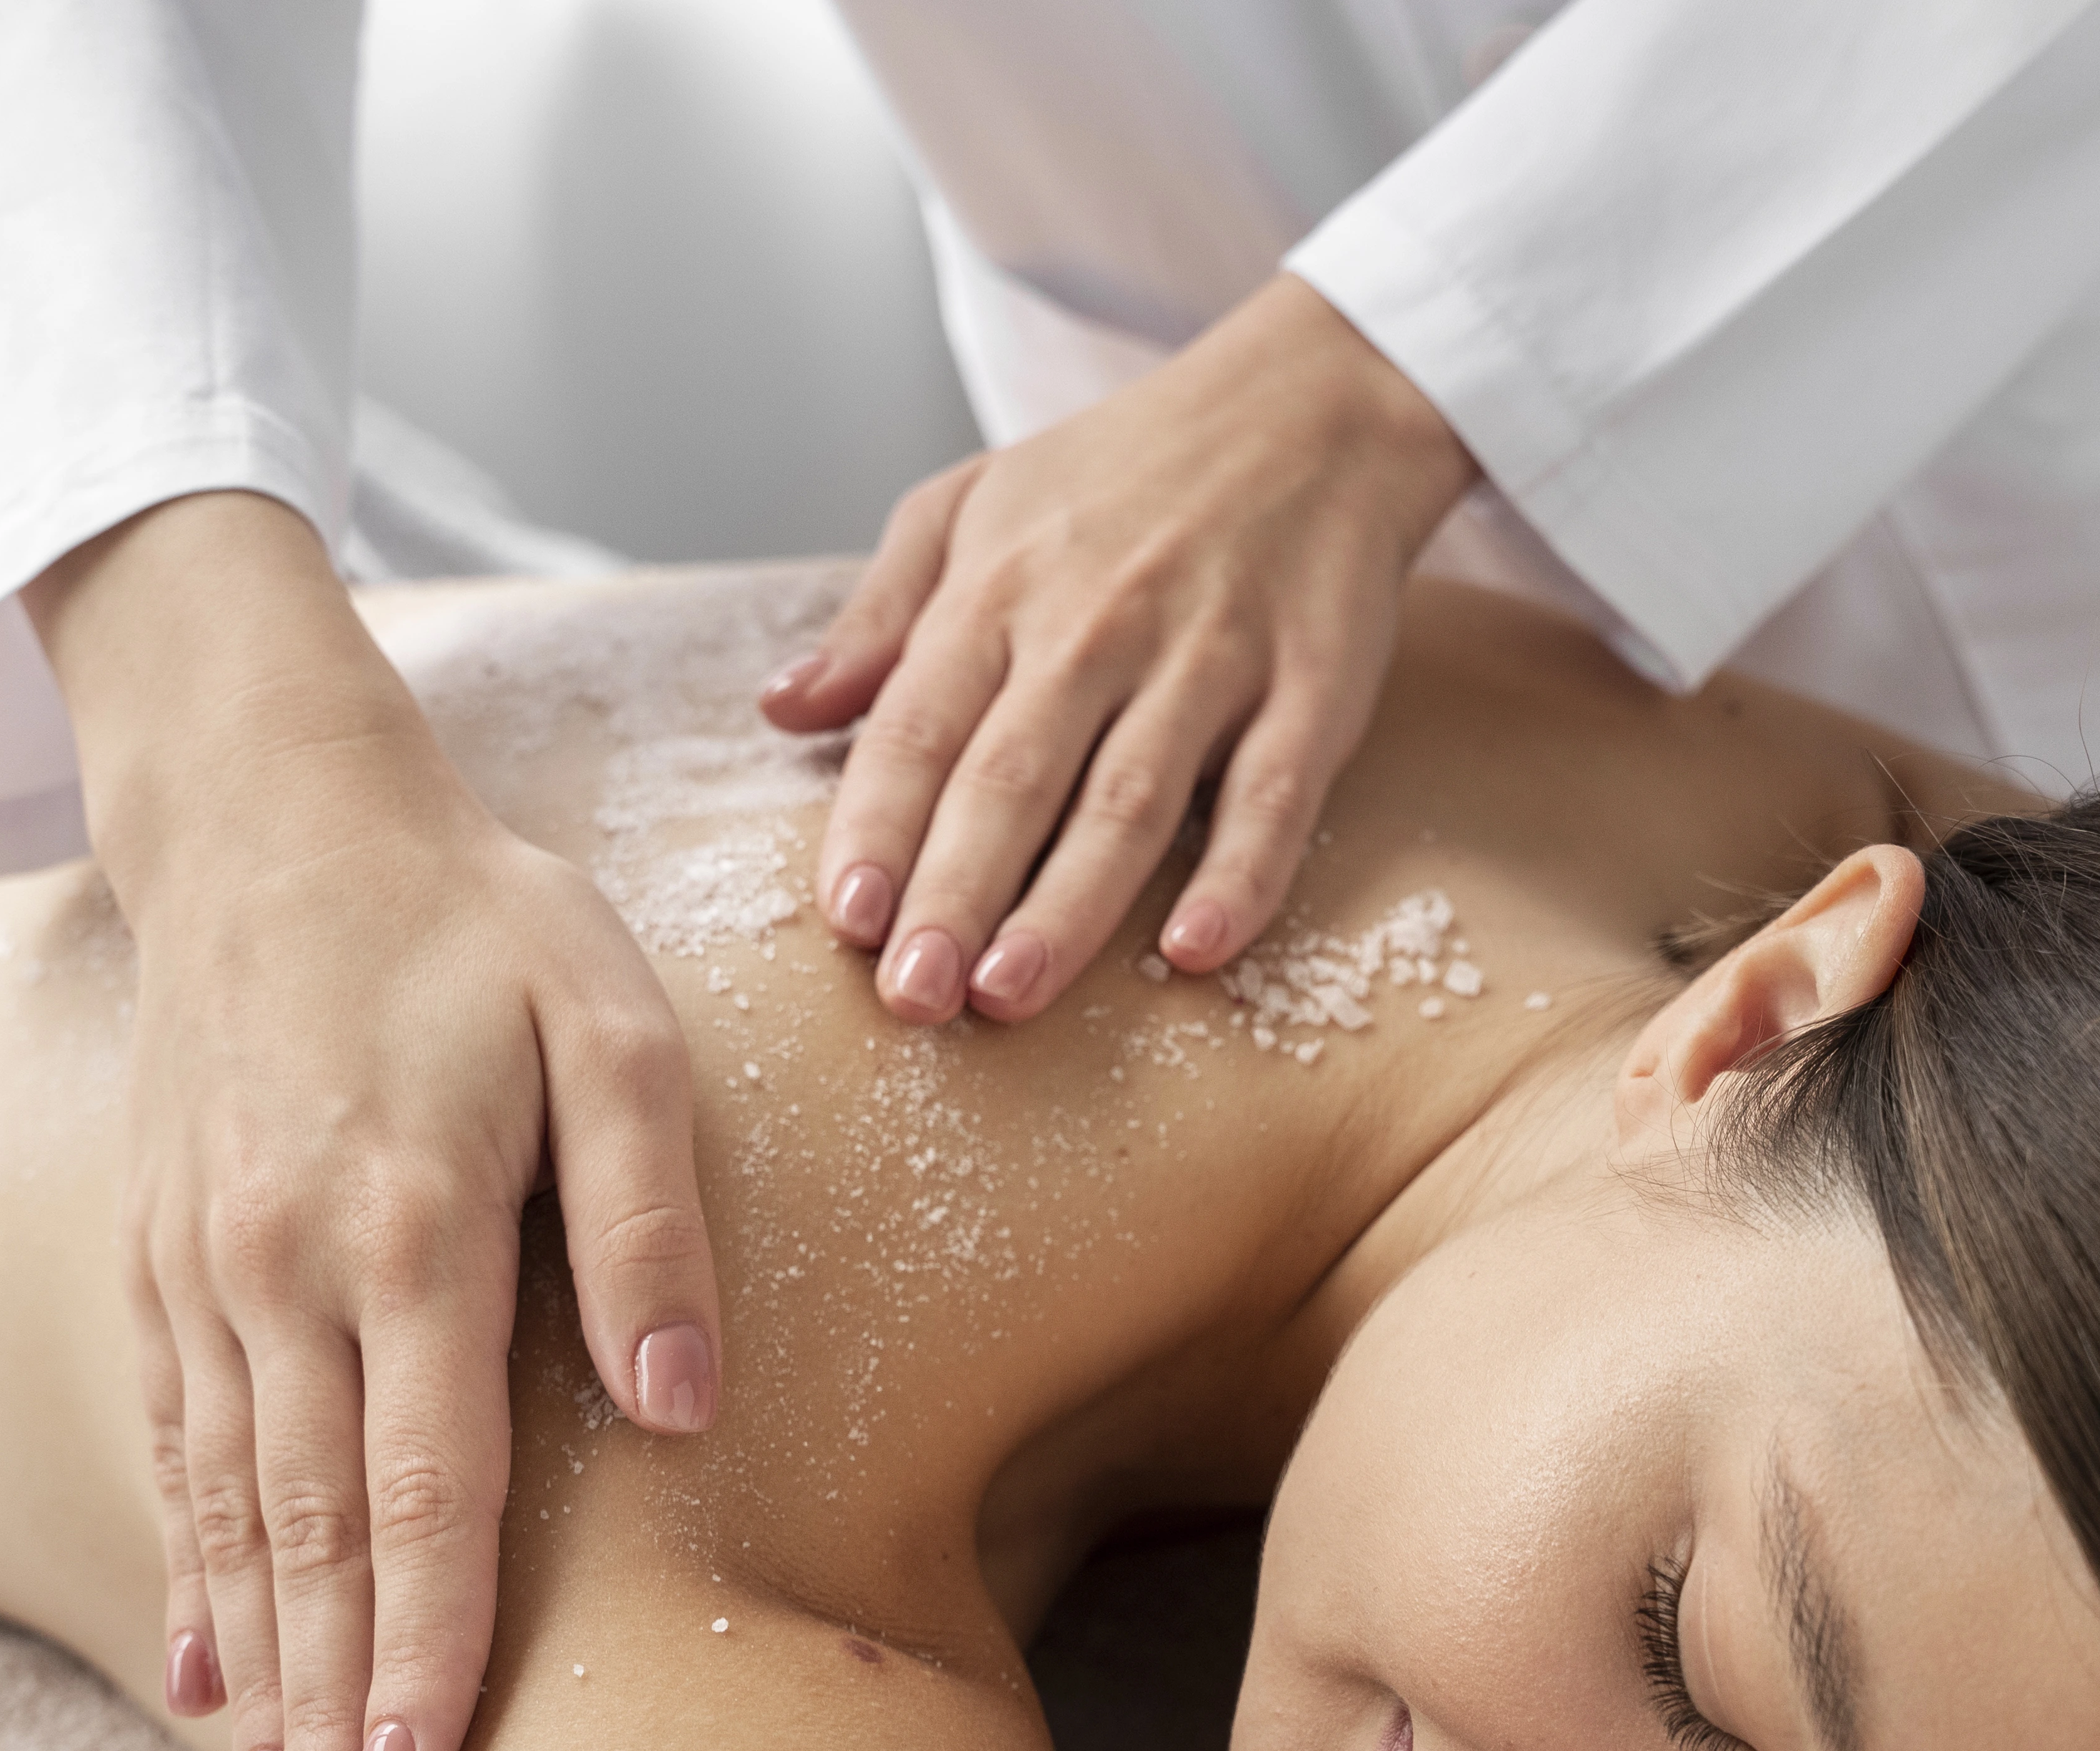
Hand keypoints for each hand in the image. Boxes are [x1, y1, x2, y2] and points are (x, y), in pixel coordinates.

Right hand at [29, 494, 723, 1750]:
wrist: (274, 817)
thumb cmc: (480, 923)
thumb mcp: (613, 1026)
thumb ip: (648, 1219)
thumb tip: (684, 1408)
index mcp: (405, 1226)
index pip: (420, 1490)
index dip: (426, 1649)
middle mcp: (278, 1268)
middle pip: (305, 1537)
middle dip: (323, 1709)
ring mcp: (199, 1269)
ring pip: (226, 1514)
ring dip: (251, 1674)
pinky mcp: (158, 1258)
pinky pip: (175, 1444)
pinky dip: (189, 1566)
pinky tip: (199, 1668)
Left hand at [765, 272, 1477, 1024]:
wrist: (1313, 402)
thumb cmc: (1129, 469)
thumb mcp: (976, 503)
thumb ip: (880, 614)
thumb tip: (785, 711)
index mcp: (1002, 587)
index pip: (920, 727)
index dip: (879, 829)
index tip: (847, 924)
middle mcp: (1097, 624)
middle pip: (1010, 777)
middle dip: (953, 893)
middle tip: (912, 998)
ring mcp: (1210, 657)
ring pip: (1128, 799)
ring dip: (1068, 906)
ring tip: (1009, 994)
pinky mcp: (1315, 686)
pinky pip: (1274, 794)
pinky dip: (1239, 874)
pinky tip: (1195, 950)